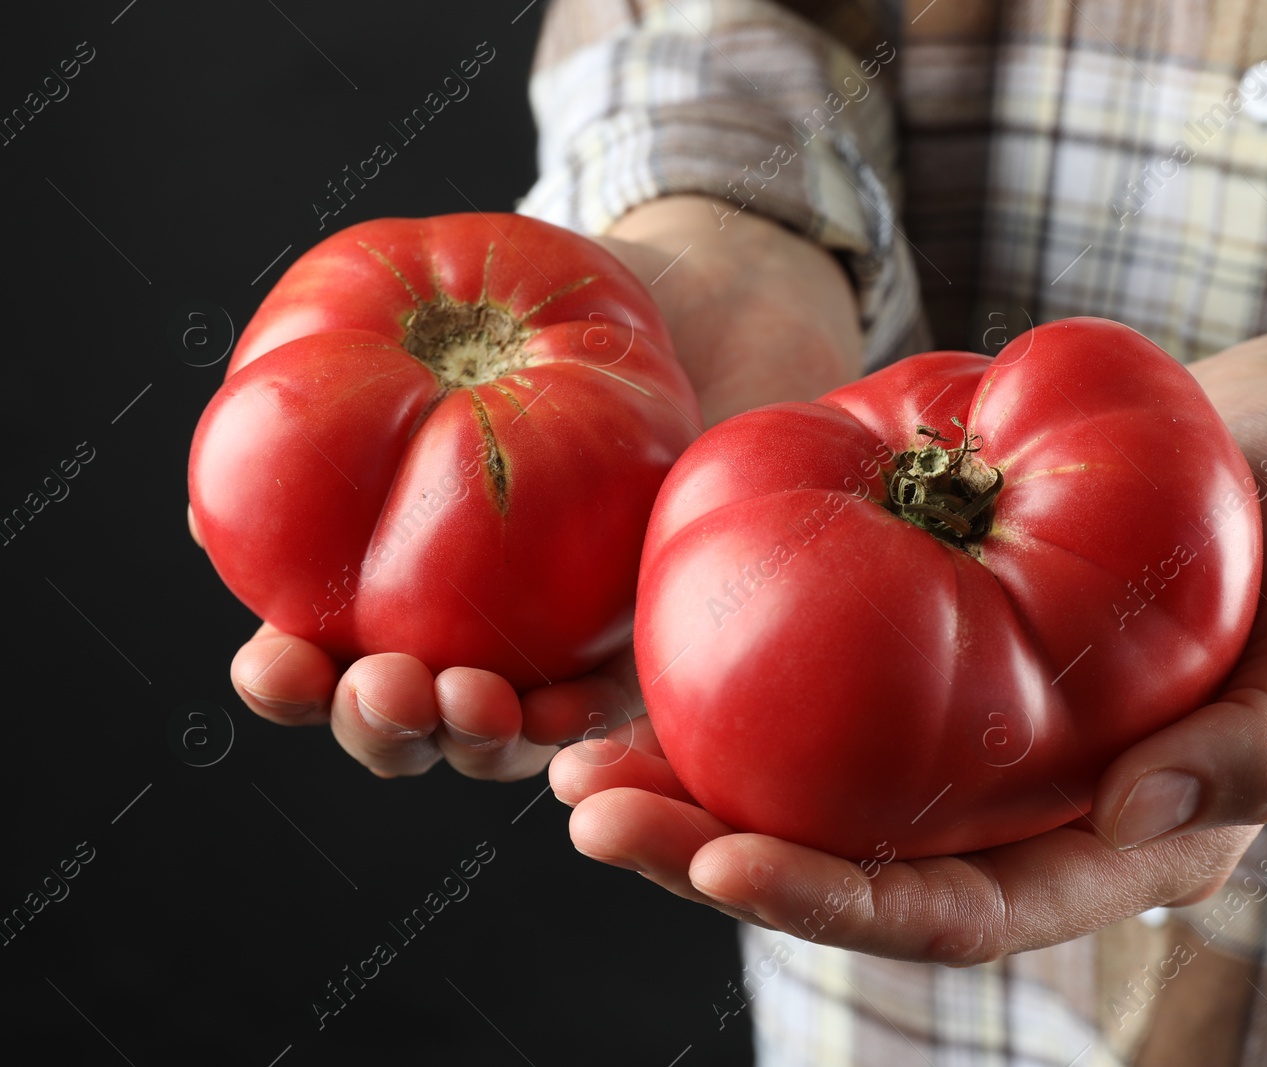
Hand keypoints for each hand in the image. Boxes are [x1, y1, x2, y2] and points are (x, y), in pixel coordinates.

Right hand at [197, 196, 862, 777]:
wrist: (693, 305)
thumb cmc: (535, 315)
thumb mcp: (427, 332)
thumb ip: (320, 414)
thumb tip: (197, 514)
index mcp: (387, 586)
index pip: (320, 663)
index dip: (288, 682)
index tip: (274, 664)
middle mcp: (464, 636)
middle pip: (408, 725)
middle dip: (383, 726)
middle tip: (386, 687)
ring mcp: (561, 656)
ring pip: (505, 740)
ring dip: (479, 740)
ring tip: (473, 701)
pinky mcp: (656, 654)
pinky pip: (622, 716)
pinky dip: (596, 736)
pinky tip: (580, 734)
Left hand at [549, 325, 1266, 961]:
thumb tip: (1139, 818)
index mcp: (1111, 843)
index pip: (962, 911)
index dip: (843, 908)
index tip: (725, 867)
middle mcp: (1022, 808)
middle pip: (854, 869)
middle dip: (716, 858)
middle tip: (593, 815)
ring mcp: (971, 736)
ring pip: (817, 790)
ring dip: (691, 786)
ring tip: (574, 762)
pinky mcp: (937, 650)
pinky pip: (825, 685)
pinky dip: (733, 683)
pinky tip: (639, 666)